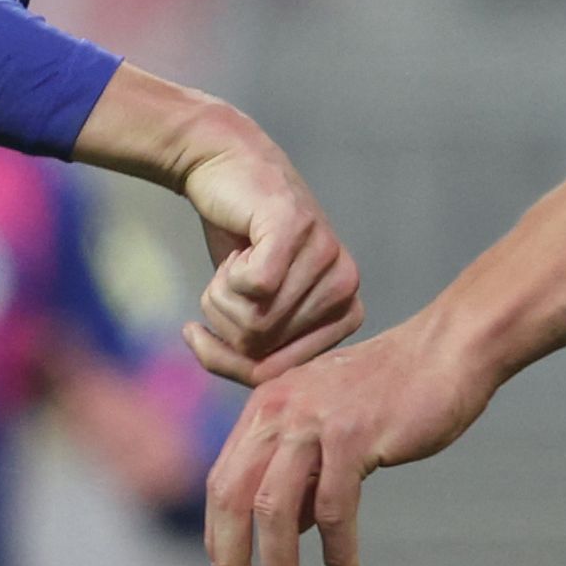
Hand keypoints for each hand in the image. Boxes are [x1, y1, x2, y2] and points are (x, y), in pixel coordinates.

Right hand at [73, 67, 363, 380]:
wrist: (225, 168)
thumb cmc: (239, 247)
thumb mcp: (255, 313)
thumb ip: (262, 356)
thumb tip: (258, 397)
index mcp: (346, 312)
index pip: (279, 376)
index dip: (233, 361)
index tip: (225, 325)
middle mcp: (346, 284)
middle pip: (259, 350)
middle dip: (223, 324)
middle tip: (232, 280)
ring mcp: (325, 254)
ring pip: (251, 321)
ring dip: (220, 297)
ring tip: (238, 260)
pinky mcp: (296, 229)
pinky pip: (251, 287)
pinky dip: (224, 276)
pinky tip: (237, 247)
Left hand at [205, 317, 495, 565]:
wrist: (449, 348)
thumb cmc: (396, 389)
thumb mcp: (331, 423)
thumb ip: (303, 470)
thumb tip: (285, 531)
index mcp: (268, 403)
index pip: (221, 480)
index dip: (218, 536)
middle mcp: (280, 407)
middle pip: (231, 496)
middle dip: (230, 560)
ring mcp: (315, 419)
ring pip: (275, 510)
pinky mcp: (353, 434)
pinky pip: (332, 511)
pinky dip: (337, 554)